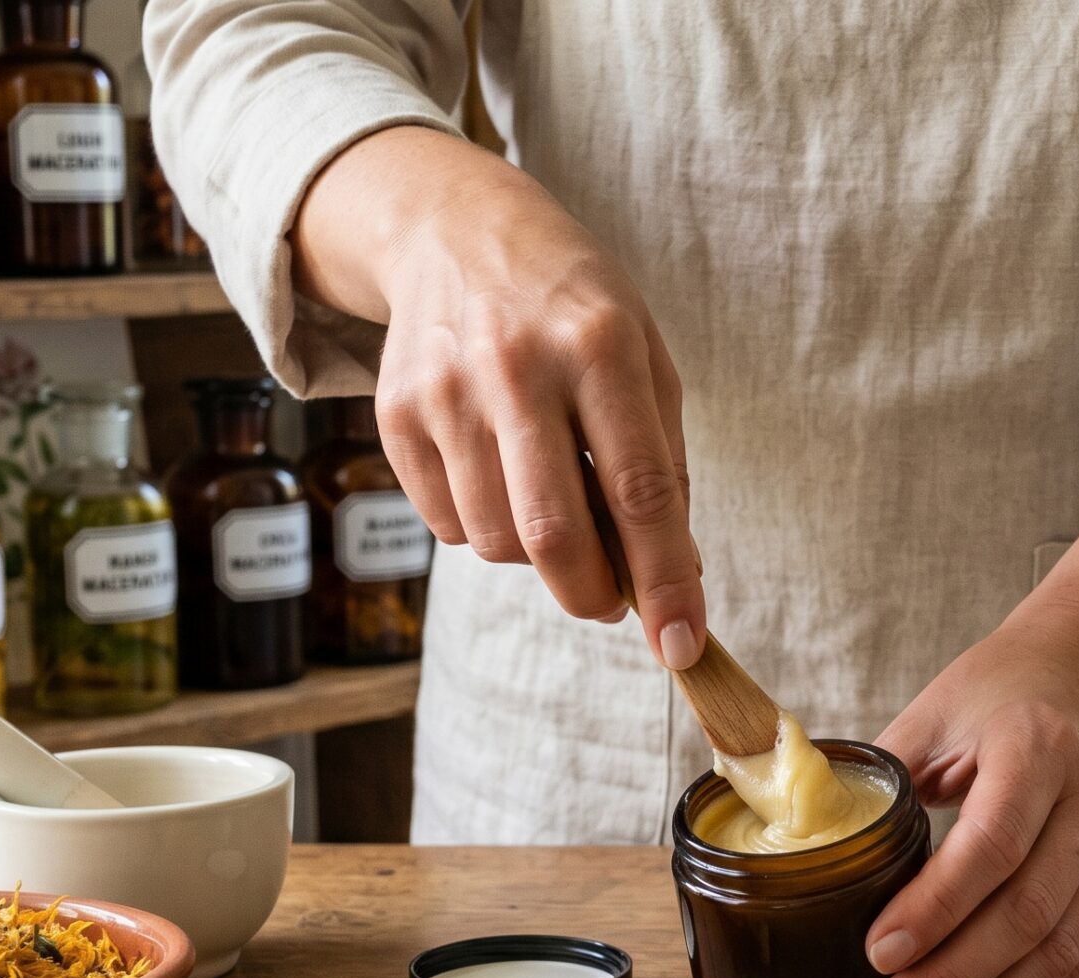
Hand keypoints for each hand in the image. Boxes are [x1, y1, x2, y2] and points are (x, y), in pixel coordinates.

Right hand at [291, 126, 705, 666]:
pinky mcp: (395, 414)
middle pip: (553, 533)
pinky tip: (498, 474)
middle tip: (611, 601)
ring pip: (495, 541)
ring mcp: (447, 391)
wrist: (455, 231)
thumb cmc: (571, 306)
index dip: (666, 580)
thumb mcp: (643, 356)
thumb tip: (676, 577)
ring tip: (550, 506)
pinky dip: (484, 528)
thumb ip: (662, 464)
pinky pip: (447, 524)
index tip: (682, 645)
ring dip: (535, 558)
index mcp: (600, 345)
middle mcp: (518, 366)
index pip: (640, 490)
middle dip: (592, 595)